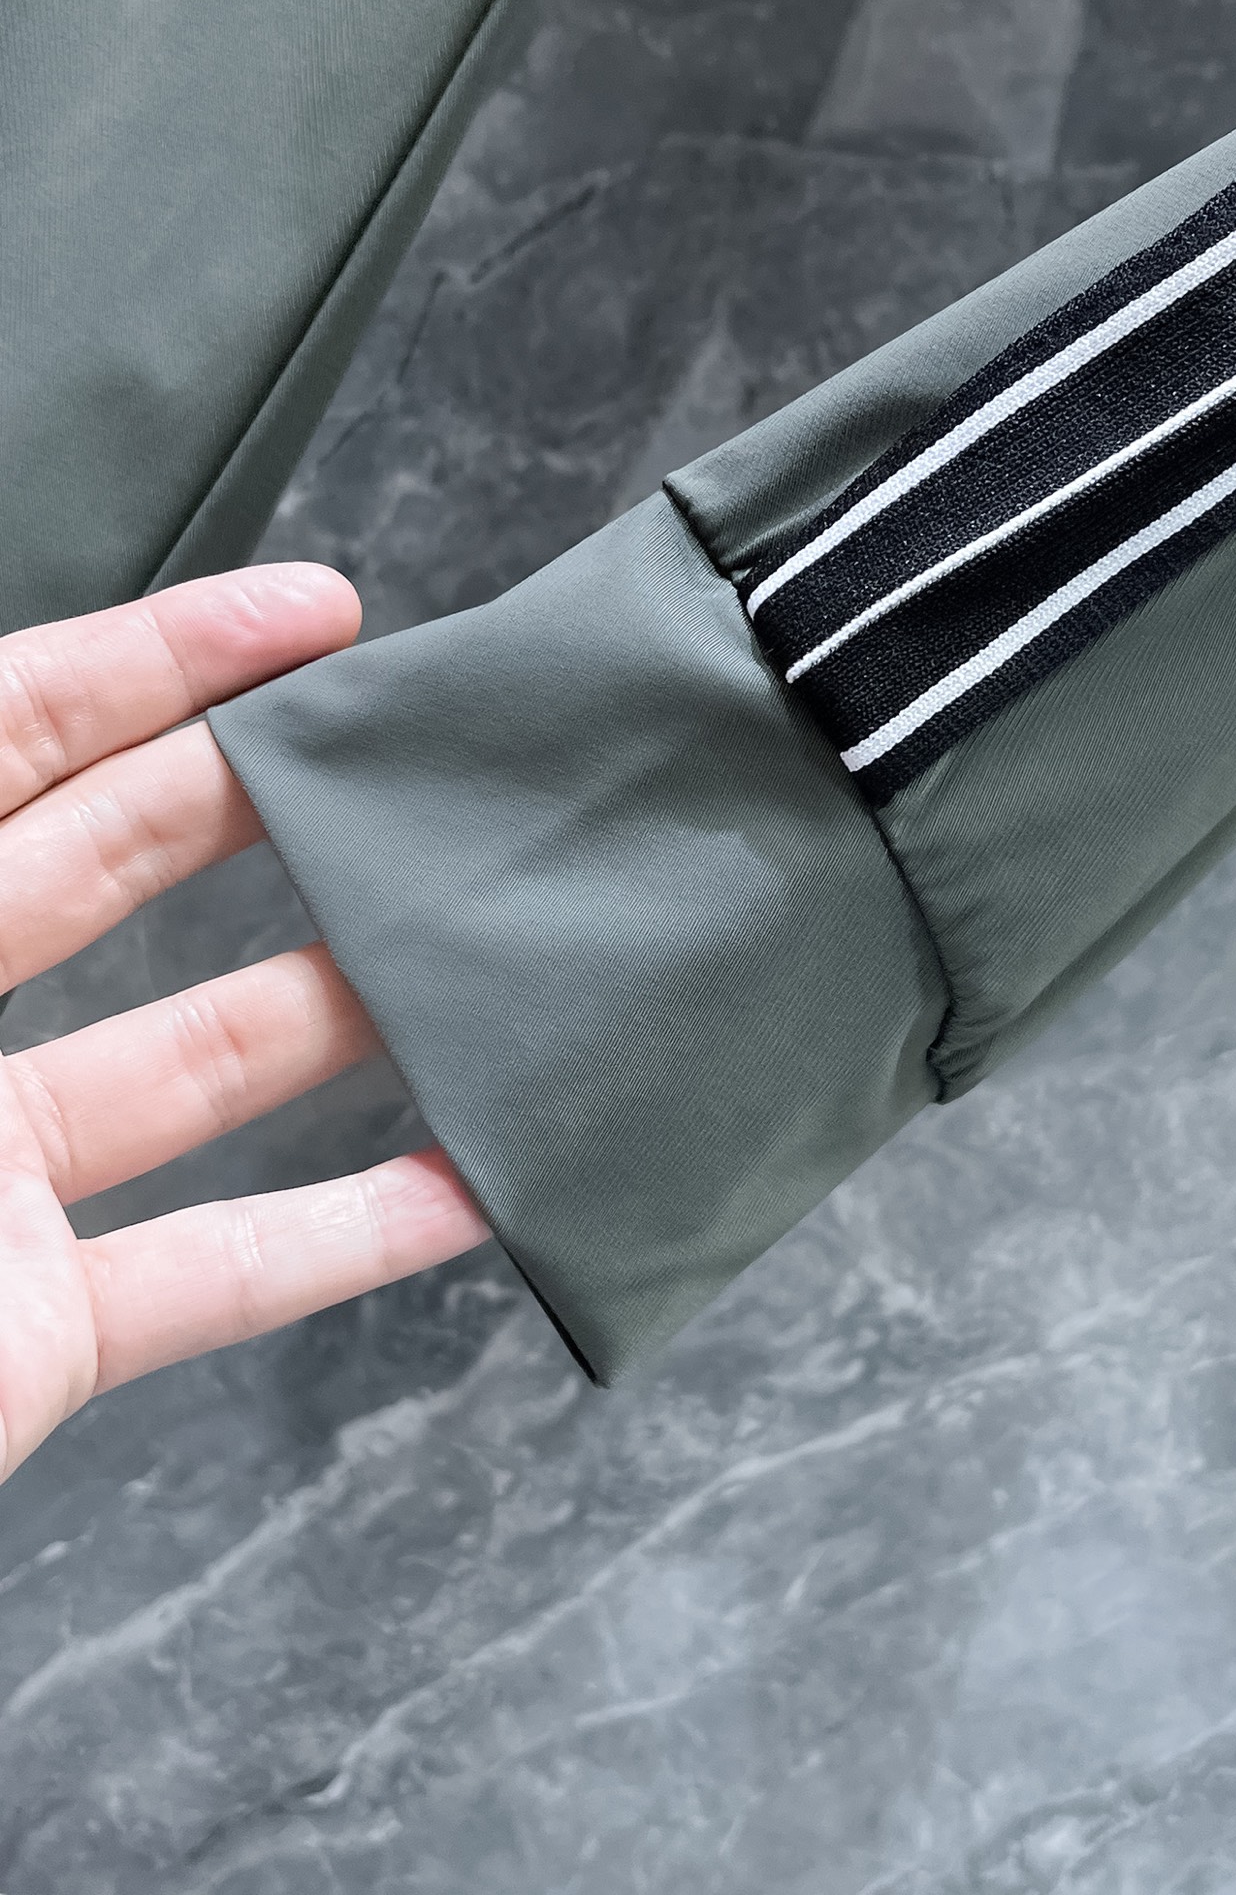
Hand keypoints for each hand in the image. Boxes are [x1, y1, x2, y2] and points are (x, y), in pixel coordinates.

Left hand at [0, 565, 487, 1481]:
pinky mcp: (32, 1336)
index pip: (1, 740)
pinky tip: (455, 1190)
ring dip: (340, 1011)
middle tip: (413, 751)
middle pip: (112, 866)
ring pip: (192, 1065)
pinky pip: (209, 1273)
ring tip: (470, 951)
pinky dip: (341, 1239)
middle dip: (270, 794)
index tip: (307, 617)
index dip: (156, 663)